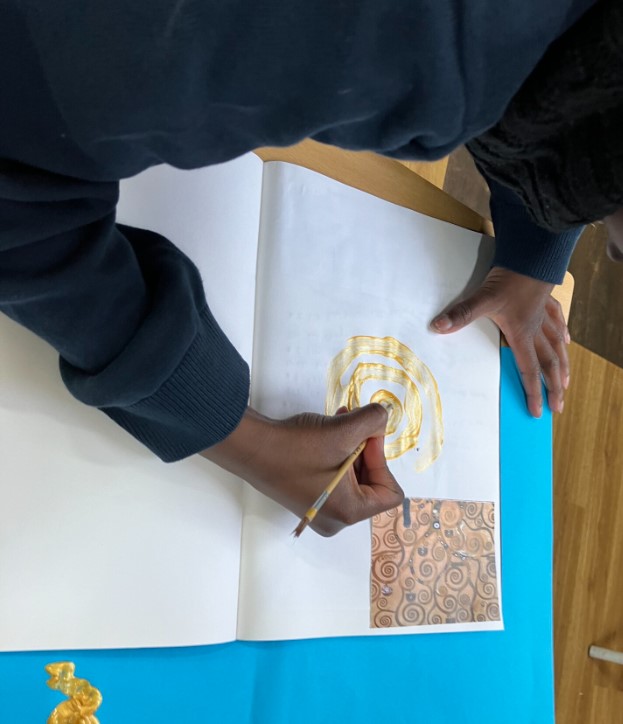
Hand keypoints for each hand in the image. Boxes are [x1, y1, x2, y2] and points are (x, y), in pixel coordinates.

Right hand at [201, 404, 403, 535]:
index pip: (390, 492)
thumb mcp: (343, 430)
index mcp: (349, 512)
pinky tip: (328, 432)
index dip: (383, 460)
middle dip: (366, 451)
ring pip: (353, 479)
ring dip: (352, 448)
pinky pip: (335, 479)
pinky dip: (337, 455)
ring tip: (340, 422)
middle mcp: (336, 520)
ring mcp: (320, 511)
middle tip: (353, 425)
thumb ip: (373, 422)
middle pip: (372, 485)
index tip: (365, 436)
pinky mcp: (307, 499)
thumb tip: (383, 420)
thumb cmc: (296, 446)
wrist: (250, 448)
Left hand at [431, 266, 569, 416]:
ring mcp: (544, 316)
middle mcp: (537, 329)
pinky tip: (567, 341)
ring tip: (566, 381)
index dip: (533, 392)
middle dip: (553, 387)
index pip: (529, 370)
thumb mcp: (483, 298)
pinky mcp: (546, 301)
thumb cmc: (510, 279)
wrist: (531, 256)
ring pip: (558, 346)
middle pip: (549, 364)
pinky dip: (563, 333)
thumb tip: (438, 327)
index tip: (538, 411)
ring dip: (562, 365)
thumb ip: (461, 314)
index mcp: (522, 334)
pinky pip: (559, 322)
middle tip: (558, 406)